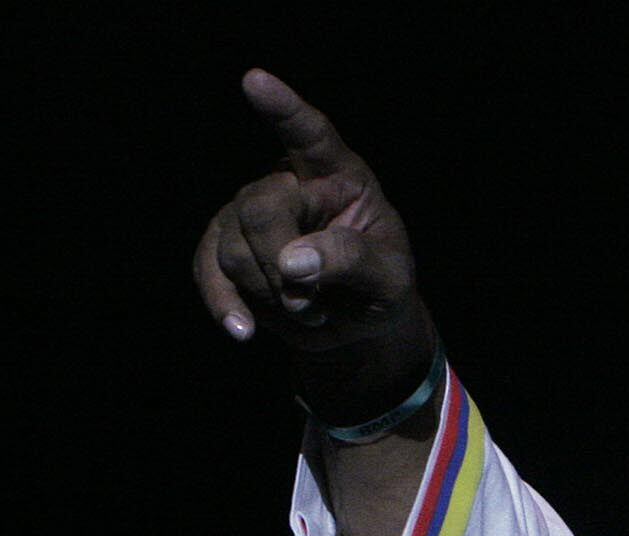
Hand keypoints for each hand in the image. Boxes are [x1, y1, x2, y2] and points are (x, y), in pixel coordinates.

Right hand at [194, 70, 433, 413]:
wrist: (356, 322)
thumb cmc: (381, 287)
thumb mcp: (390, 281)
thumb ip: (353, 262)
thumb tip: (293, 262)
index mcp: (340, 177)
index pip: (311, 137)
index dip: (284, 111)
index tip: (255, 81)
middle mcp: (289, 184)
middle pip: (261, 209)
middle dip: (282, 264)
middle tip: (314, 302)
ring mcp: (249, 213)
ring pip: (233, 248)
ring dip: (271, 294)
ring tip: (309, 309)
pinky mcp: (225, 247)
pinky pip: (207, 271)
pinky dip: (225, 304)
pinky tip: (244, 330)